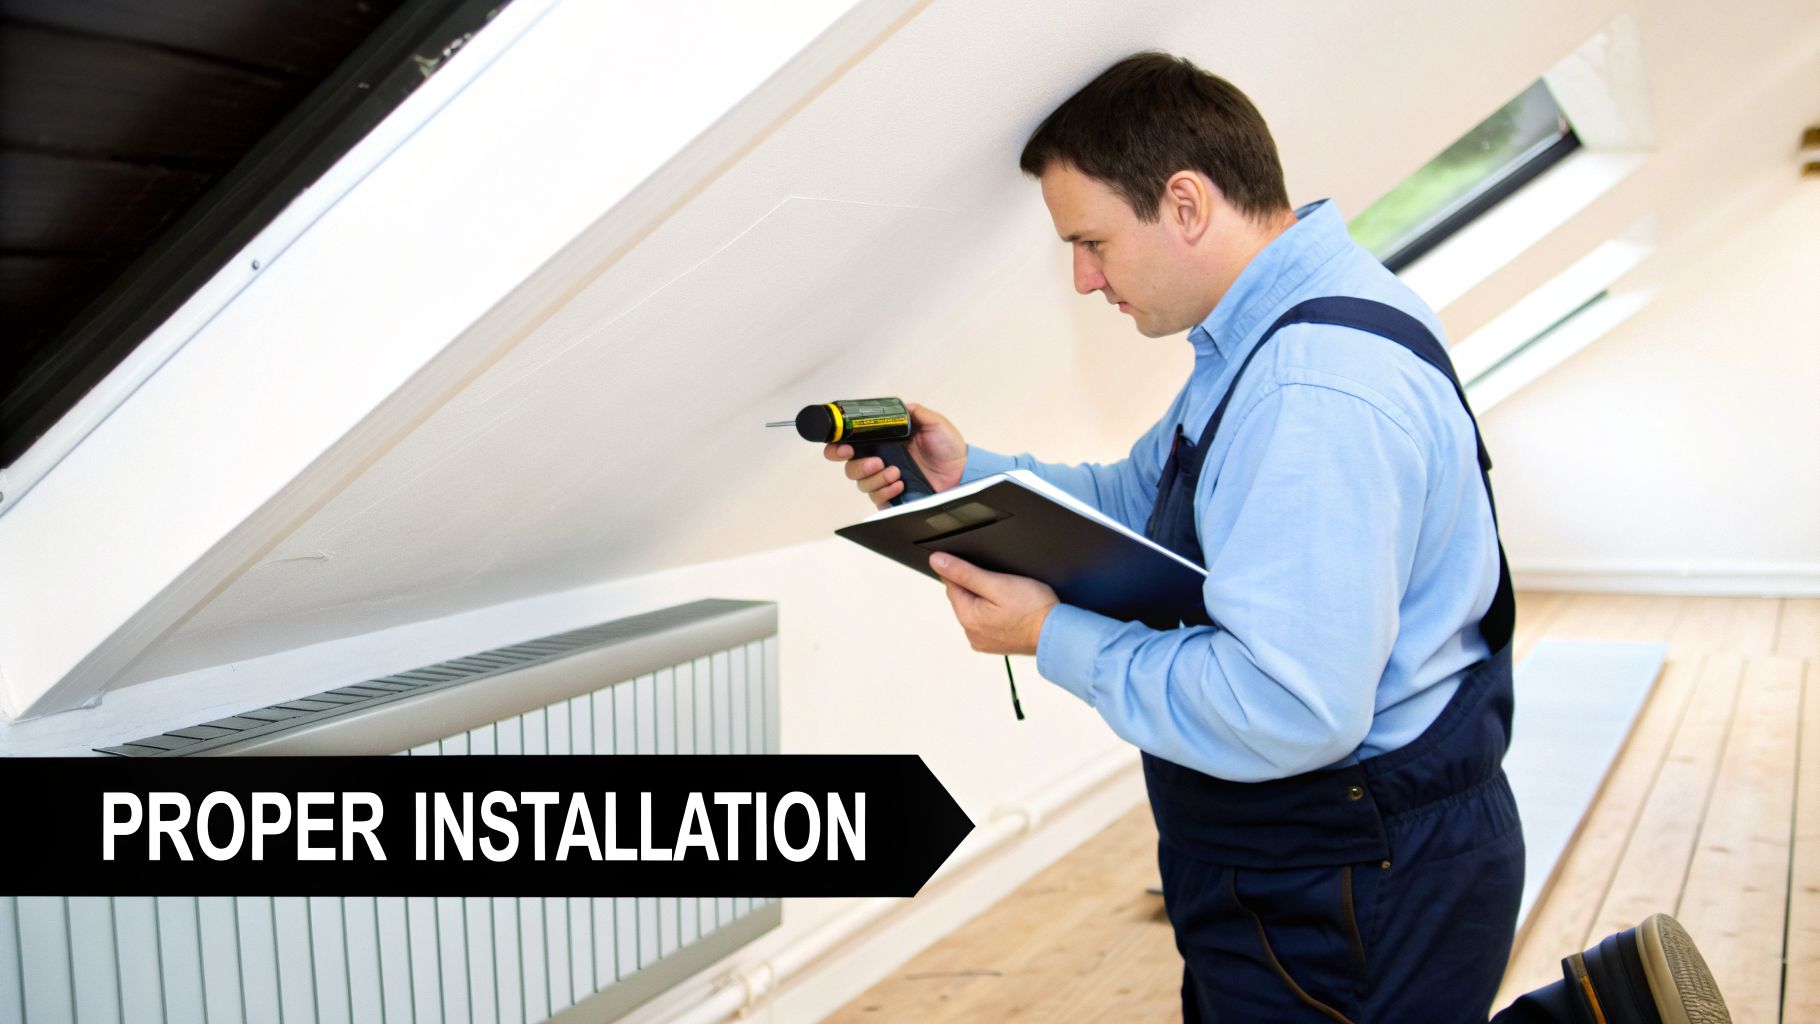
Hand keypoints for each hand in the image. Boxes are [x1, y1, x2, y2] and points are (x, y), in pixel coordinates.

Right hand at [824, 403, 967, 509]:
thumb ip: (915, 413)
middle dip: (857, 465)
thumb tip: (900, 407)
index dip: (839, 446)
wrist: (963, 472)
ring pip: (862, 483)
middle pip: (850, 467)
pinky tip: (900, 485)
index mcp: (884, 442)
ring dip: (875, 478)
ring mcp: (886, 480)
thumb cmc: (949, 448)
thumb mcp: (934, 423)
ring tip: (896, 472)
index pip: (852, 443)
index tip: (843, 448)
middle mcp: (881, 460)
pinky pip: (877, 499)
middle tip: (875, 462)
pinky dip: (885, 491)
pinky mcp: (893, 497)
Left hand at [928, 552, 1057, 655]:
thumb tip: (937, 562)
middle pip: (963, 598)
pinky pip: (988, 622)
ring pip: (976, 610)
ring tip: (1010, 597)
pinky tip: (1011, 610)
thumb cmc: (1033, 609)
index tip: (982, 567)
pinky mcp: (996, 644)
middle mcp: (971, 633)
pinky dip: (995, 613)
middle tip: (1003, 583)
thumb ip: (964, 572)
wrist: (1057, 633)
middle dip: (978, 586)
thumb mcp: (997, 583)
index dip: (964, 571)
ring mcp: (983, 641)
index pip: (951, 585)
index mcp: (967, 617)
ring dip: (987, 600)